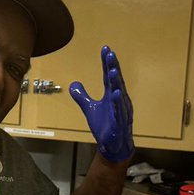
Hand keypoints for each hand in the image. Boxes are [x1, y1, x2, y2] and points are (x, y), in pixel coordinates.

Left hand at [69, 46, 134, 162]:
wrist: (113, 145)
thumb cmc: (105, 125)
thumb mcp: (89, 109)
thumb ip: (82, 96)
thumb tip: (73, 84)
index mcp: (112, 95)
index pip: (109, 76)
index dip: (107, 63)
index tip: (105, 49)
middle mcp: (119, 100)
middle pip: (115, 81)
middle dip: (113, 67)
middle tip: (110, 54)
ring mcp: (121, 111)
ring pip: (119, 94)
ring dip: (116, 82)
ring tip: (112, 70)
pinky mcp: (120, 123)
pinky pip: (120, 111)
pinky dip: (118, 103)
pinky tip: (117, 93)